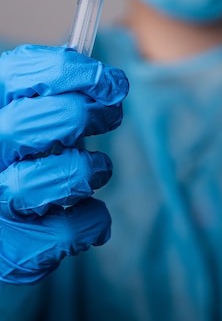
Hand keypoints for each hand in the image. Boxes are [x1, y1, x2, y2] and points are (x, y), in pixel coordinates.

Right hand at [0, 45, 128, 283]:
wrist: (4, 218)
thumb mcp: (32, 111)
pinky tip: (89, 210)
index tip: (112, 82)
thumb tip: (106, 80)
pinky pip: (64, 231)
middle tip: (111, 116)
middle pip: (31, 124)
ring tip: (97, 169)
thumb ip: (55, 91)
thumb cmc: (25, 154)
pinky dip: (91, 219)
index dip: (74, 73)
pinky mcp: (12, 246)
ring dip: (89, 170)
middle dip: (85, 115)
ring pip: (46, 179)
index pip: (20, 74)